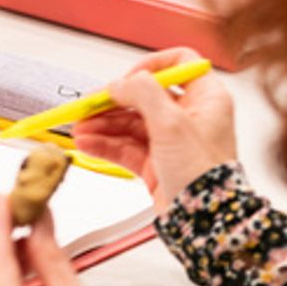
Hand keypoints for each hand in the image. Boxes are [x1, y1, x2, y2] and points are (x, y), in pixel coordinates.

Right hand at [72, 47, 237, 212]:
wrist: (203, 220)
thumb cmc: (205, 175)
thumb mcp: (172, 123)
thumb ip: (144, 94)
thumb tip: (122, 82)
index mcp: (205, 98)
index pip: (179, 64)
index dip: (151, 67)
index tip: (129, 78)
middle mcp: (189, 117)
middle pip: (145, 96)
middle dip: (114, 101)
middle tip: (89, 105)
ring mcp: (171, 141)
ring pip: (131, 123)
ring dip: (103, 124)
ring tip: (81, 128)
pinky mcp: (156, 164)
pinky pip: (126, 147)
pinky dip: (106, 144)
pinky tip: (88, 143)